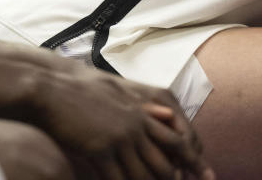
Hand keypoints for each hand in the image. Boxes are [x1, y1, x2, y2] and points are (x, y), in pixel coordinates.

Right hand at [35, 66, 213, 179]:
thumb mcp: (124, 94)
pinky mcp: (100, 149)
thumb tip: (168, 114)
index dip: (192, 159)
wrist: (56, 90)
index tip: (205, 173)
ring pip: (142, 174)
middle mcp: (137, 127)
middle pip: (164, 161)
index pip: (178, 139)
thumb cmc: (88, 92)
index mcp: (145, 114)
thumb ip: (148, 108)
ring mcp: (120, 139)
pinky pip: (116, 178)